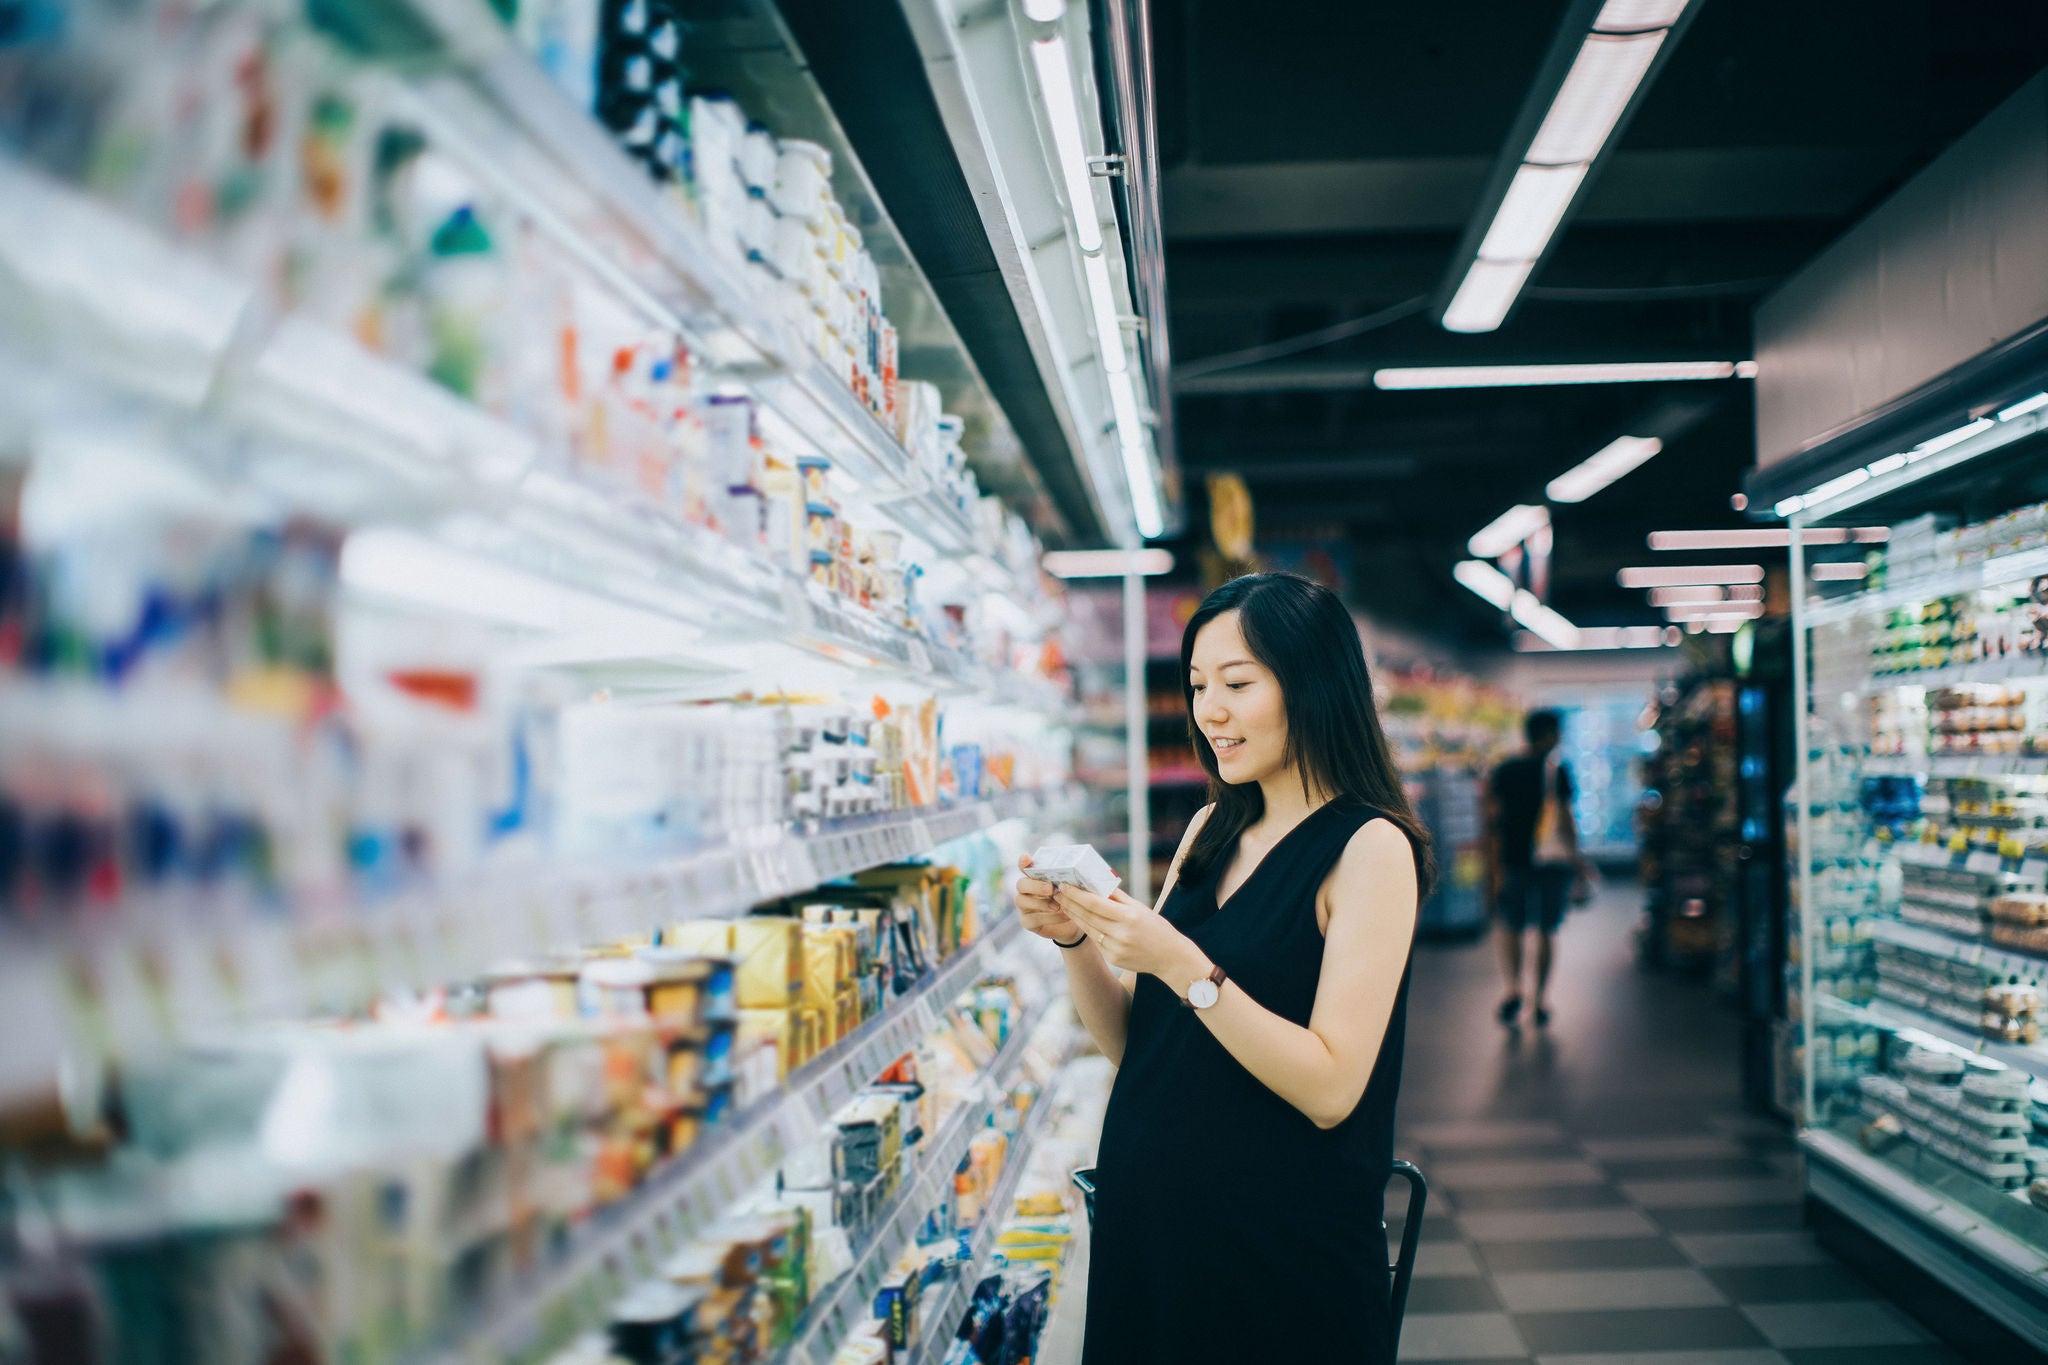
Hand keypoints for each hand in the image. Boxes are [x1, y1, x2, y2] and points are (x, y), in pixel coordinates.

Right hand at [1014, 854, 1081, 944]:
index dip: (1023, 862)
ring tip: (1058, 906)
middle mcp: (1026, 890)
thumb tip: (1080, 869)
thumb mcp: (1073, 888)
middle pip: (1021, 884)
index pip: (1024, 866)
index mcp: (1035, 877)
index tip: (1027, 857)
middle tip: (1051, 889)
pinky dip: (1049, 918)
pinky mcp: (1027, 922)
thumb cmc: (1073, 899)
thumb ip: (1069, 879)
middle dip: (1036, 885)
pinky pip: (1032, 919)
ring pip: (1022, 901)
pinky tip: (1063, 916)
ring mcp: (1024, 906)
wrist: (1075, 922)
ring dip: (1041, 903)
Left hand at [1052, 881, 1206, 983]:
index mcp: (1128, 917)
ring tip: (1064, 904)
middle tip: (1057, 893)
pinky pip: (1096, 941)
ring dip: (1074, 916)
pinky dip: (1086, 928)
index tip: (1064, 885)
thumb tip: (1096, 883)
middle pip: (1087, 916)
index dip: (1076, 894)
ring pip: (1088, 929)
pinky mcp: (1113, 958)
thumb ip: (1117, 897)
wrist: (1170, 957)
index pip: (1095, 903)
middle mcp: (1120, 933)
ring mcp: (1115, 948)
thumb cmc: (1156, 927)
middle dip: (1070, 903)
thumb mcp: (1139, 908)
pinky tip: (1079, 919)